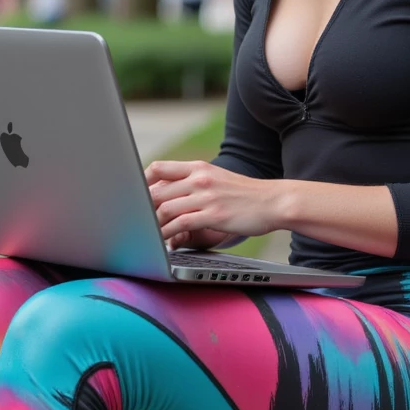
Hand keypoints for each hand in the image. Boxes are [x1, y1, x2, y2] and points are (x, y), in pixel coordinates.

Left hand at [145, 159, 285, 250]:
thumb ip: (194, 181)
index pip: (158, 167)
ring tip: (147, 235)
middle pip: (156, 190)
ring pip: (165, 208)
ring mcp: (206, 196)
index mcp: (198, 167)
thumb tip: (169, 191)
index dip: (141, 182)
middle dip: (142, 208)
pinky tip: (165, 242)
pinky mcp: (213, 214)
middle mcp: (199, 178)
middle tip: (135, 223)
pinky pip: (181, 224)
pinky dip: (168, 234)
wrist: (274, 201)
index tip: (135, 196)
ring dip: (153, 224)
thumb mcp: (218, 178)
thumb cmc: (245, 194)